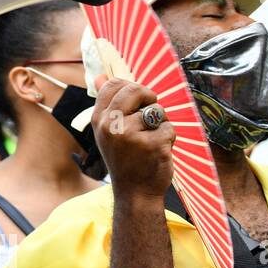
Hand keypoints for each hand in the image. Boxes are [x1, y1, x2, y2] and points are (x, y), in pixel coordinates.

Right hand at [91, 75, 175, 203]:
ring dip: (160, 123)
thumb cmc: (124, 158)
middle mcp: (111, 125)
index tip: (137, 102)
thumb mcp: (107, 131)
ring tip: (151, 139)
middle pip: (135, 89)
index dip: (131, 88)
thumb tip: (101, 75)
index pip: (113, 84)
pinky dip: (169, 138)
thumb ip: (108, 104)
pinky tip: (159, 151)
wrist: (134, 192)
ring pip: (156, 111)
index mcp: (99, 119)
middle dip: (149, 97)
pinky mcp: (153, 145)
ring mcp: (131, 135)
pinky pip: (168, 128)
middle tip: (150, 114)